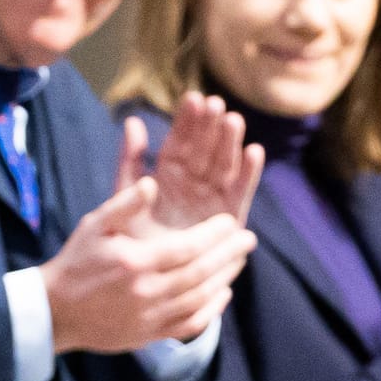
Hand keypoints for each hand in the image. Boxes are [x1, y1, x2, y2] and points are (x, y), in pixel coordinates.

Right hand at [42, 177, 257, 354]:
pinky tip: (222, 294)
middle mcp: (146, 292)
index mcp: (135, 263)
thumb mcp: (94, 225)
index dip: (214, 235)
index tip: (230, 221)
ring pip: (200, 299)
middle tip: (248, 239)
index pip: (187, 247)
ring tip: (239, 262)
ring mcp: (149, 318)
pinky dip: (211, 310)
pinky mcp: (149, 335)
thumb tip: (153, 183)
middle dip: (228, 255)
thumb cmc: (76, 262)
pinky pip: (189, 324)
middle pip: (200, 273)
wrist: (55, 311)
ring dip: (225, 279)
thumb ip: (125, 204)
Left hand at [115, 92, 264, 230]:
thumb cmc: (134, 239)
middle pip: (204, 150)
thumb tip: (130, 121)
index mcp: (168, 176)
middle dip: (210, 127)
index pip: (178, 144)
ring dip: (230, 144)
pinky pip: (240, 193)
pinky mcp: (230, 218)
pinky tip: (254, 152)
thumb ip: (129, 161)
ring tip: (233, 121)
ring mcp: (212, 200)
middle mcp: (193, 184)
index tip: (192, 99)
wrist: (150, 281)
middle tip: (215, 105)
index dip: (186, 123)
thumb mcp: (125, 196)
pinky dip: (248, 174)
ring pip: (223, 166)